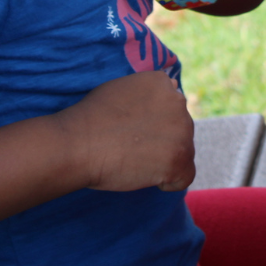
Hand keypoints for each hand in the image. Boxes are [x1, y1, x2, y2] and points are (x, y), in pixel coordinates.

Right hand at [59, 71, 194, 192]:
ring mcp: (181, 130)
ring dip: (165, 160)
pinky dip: (169, 182)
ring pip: (184, 151)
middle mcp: (177, 101)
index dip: (154, 124)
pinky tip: (147, 175)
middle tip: (133, 149)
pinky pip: (185, 176)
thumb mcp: (122, 89)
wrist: (80, 143)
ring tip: (136, 161)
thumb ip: (150, 92)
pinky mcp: (179, 158)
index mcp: (162, 83)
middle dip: (163, 141)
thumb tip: (174, 87)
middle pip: (180, 128)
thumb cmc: (93, 118)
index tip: (134, 133)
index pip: (170, 107)